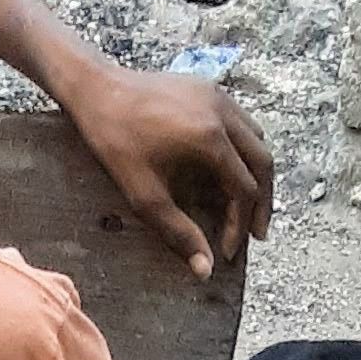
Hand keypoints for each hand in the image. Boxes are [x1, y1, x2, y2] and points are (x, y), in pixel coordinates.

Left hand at [59, 62, 272, 280]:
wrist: (97, 90)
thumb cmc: (116, 142)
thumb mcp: (146, 196)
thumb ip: (179, 234)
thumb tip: (205, 271)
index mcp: (211, 139)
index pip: (245, 190)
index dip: (241, 225)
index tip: (229, 250)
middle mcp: (223, 112)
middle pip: (263, 163)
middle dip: (262, 203)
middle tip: (256, 234)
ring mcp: (218, 96)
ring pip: (257, 140)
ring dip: (256, 174)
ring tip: (248, 204)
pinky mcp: (208, 88)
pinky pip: (241, 122)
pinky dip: (244, 150)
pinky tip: (230, 170)